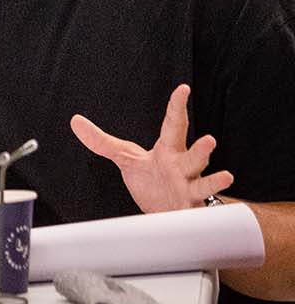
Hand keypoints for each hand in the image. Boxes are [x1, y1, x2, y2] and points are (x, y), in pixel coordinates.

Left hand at [72, 84, 232, 212]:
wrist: (165, 212)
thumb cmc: (152, 182)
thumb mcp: (125, 158)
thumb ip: (101, 141)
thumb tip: (75, 121)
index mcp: (168, 151)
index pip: (173, 125)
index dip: (177, 107)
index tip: (182, 89)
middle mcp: (183, 168)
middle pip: (194, 156)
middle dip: (202, 149)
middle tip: (209, 139)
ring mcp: (190, 189)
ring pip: (205, 183)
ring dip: (215, 180)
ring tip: (227, 176)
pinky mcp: (190, 210)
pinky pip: (202, 210)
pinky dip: (209, 213)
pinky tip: (214, 212)